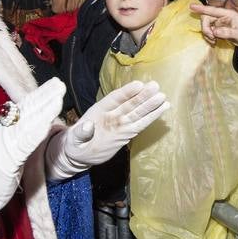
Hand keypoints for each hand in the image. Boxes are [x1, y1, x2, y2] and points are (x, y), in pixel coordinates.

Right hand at [0, 78, 67, 195]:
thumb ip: (22, 131)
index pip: (25, 105)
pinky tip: (48, 124)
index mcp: (6, 126)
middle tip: (60, 84)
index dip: (41, 93)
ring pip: (29, 123)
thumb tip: (36, 117)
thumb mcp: (12, 145)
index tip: (56, 83)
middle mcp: (5, 131)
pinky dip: (37, 133)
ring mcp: (6, 144)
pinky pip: (25, 144)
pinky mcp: (9, 160)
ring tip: (59, 98)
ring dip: (44, 110)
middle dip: (45, 95)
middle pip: (27, 109)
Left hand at [46, 80, 168, 179]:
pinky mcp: (127, 133)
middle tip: (156, 86)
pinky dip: (152, 117)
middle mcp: (113, 114)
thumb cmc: (75, 143)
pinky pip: (141, 124)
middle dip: (143, 96)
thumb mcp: (74, 139)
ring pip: (138, 113)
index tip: (138, 84)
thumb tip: (88, 126)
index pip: (115, 98)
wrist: (78, 153)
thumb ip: (81, 133)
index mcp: (99, 110)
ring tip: (163, 96)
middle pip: (130, 104)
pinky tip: (163, 108)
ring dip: (150, 105)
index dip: (126, 91)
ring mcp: (121, 123)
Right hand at [189, 2, 237, 58]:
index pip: (212, 10)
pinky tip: (214, 42)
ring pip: (206, 25)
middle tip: (212, 37)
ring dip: (207, 34)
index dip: (201, 8)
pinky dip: (209, 37)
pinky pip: (209, 31)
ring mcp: (220, 23)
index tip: (191, 7)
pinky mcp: (219, 29)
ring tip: (214, 41)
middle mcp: (222, 17)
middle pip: (206, 18)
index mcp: (228, 14)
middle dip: (205, 28)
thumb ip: (227, 33)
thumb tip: (215, 32)